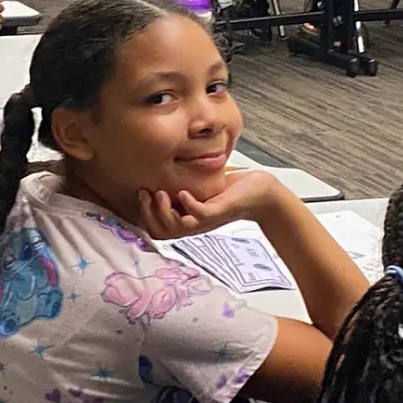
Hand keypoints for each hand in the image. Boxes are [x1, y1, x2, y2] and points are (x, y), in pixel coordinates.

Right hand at [139, 171, 280, 239]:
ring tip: (162, 193)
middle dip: (149, 214)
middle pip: (161, 233)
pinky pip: (200, 216)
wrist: (260, 193)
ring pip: (177, 229)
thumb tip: (161, 169)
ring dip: (164, 212)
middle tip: (147, 193)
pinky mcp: (220, 211)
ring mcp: (207, 220)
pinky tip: (183, 193)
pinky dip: (188, 205)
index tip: (142, 193)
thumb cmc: (230, 190)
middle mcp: (195, 224)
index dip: (144, 215)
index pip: (157, 229)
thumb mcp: (200, 187)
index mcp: (188, 219)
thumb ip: (182, 184)